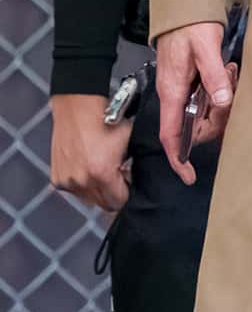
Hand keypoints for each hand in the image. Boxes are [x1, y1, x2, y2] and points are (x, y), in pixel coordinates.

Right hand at [50, 93, 132, 212]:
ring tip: (101, 167)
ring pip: (89, 199)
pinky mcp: (57, 177)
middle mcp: (81, 181)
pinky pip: (75, 190)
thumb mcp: (129, 144)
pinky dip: (83, 183)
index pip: (120, 202)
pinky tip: (87, 165)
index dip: (128, 192)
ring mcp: (67, 181)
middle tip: (117, 175)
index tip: (128, 181)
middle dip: (113, 193)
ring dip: (97, 189)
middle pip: (104, 204)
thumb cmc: (106, 121)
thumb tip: (136, 183)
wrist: (78, 107)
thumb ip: (133, 168)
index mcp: (101, 174)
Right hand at [156, 23, 235, 185]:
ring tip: (228, 71)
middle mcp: (175, 95)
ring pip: (205, 113)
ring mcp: (184, 90)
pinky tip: (227, 72)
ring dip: (222, 101)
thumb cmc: (191, 26)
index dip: (178, 157)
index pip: (170, 134)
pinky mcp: (193, 83)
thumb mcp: (205, 48)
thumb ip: (213, 75)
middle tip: (230, 89)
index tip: (189, 175)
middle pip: (195, 126)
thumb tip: (222, 102)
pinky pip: (208, 100)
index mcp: (172, 91)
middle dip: (217, 118)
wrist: (185, 9)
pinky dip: (221, 92)